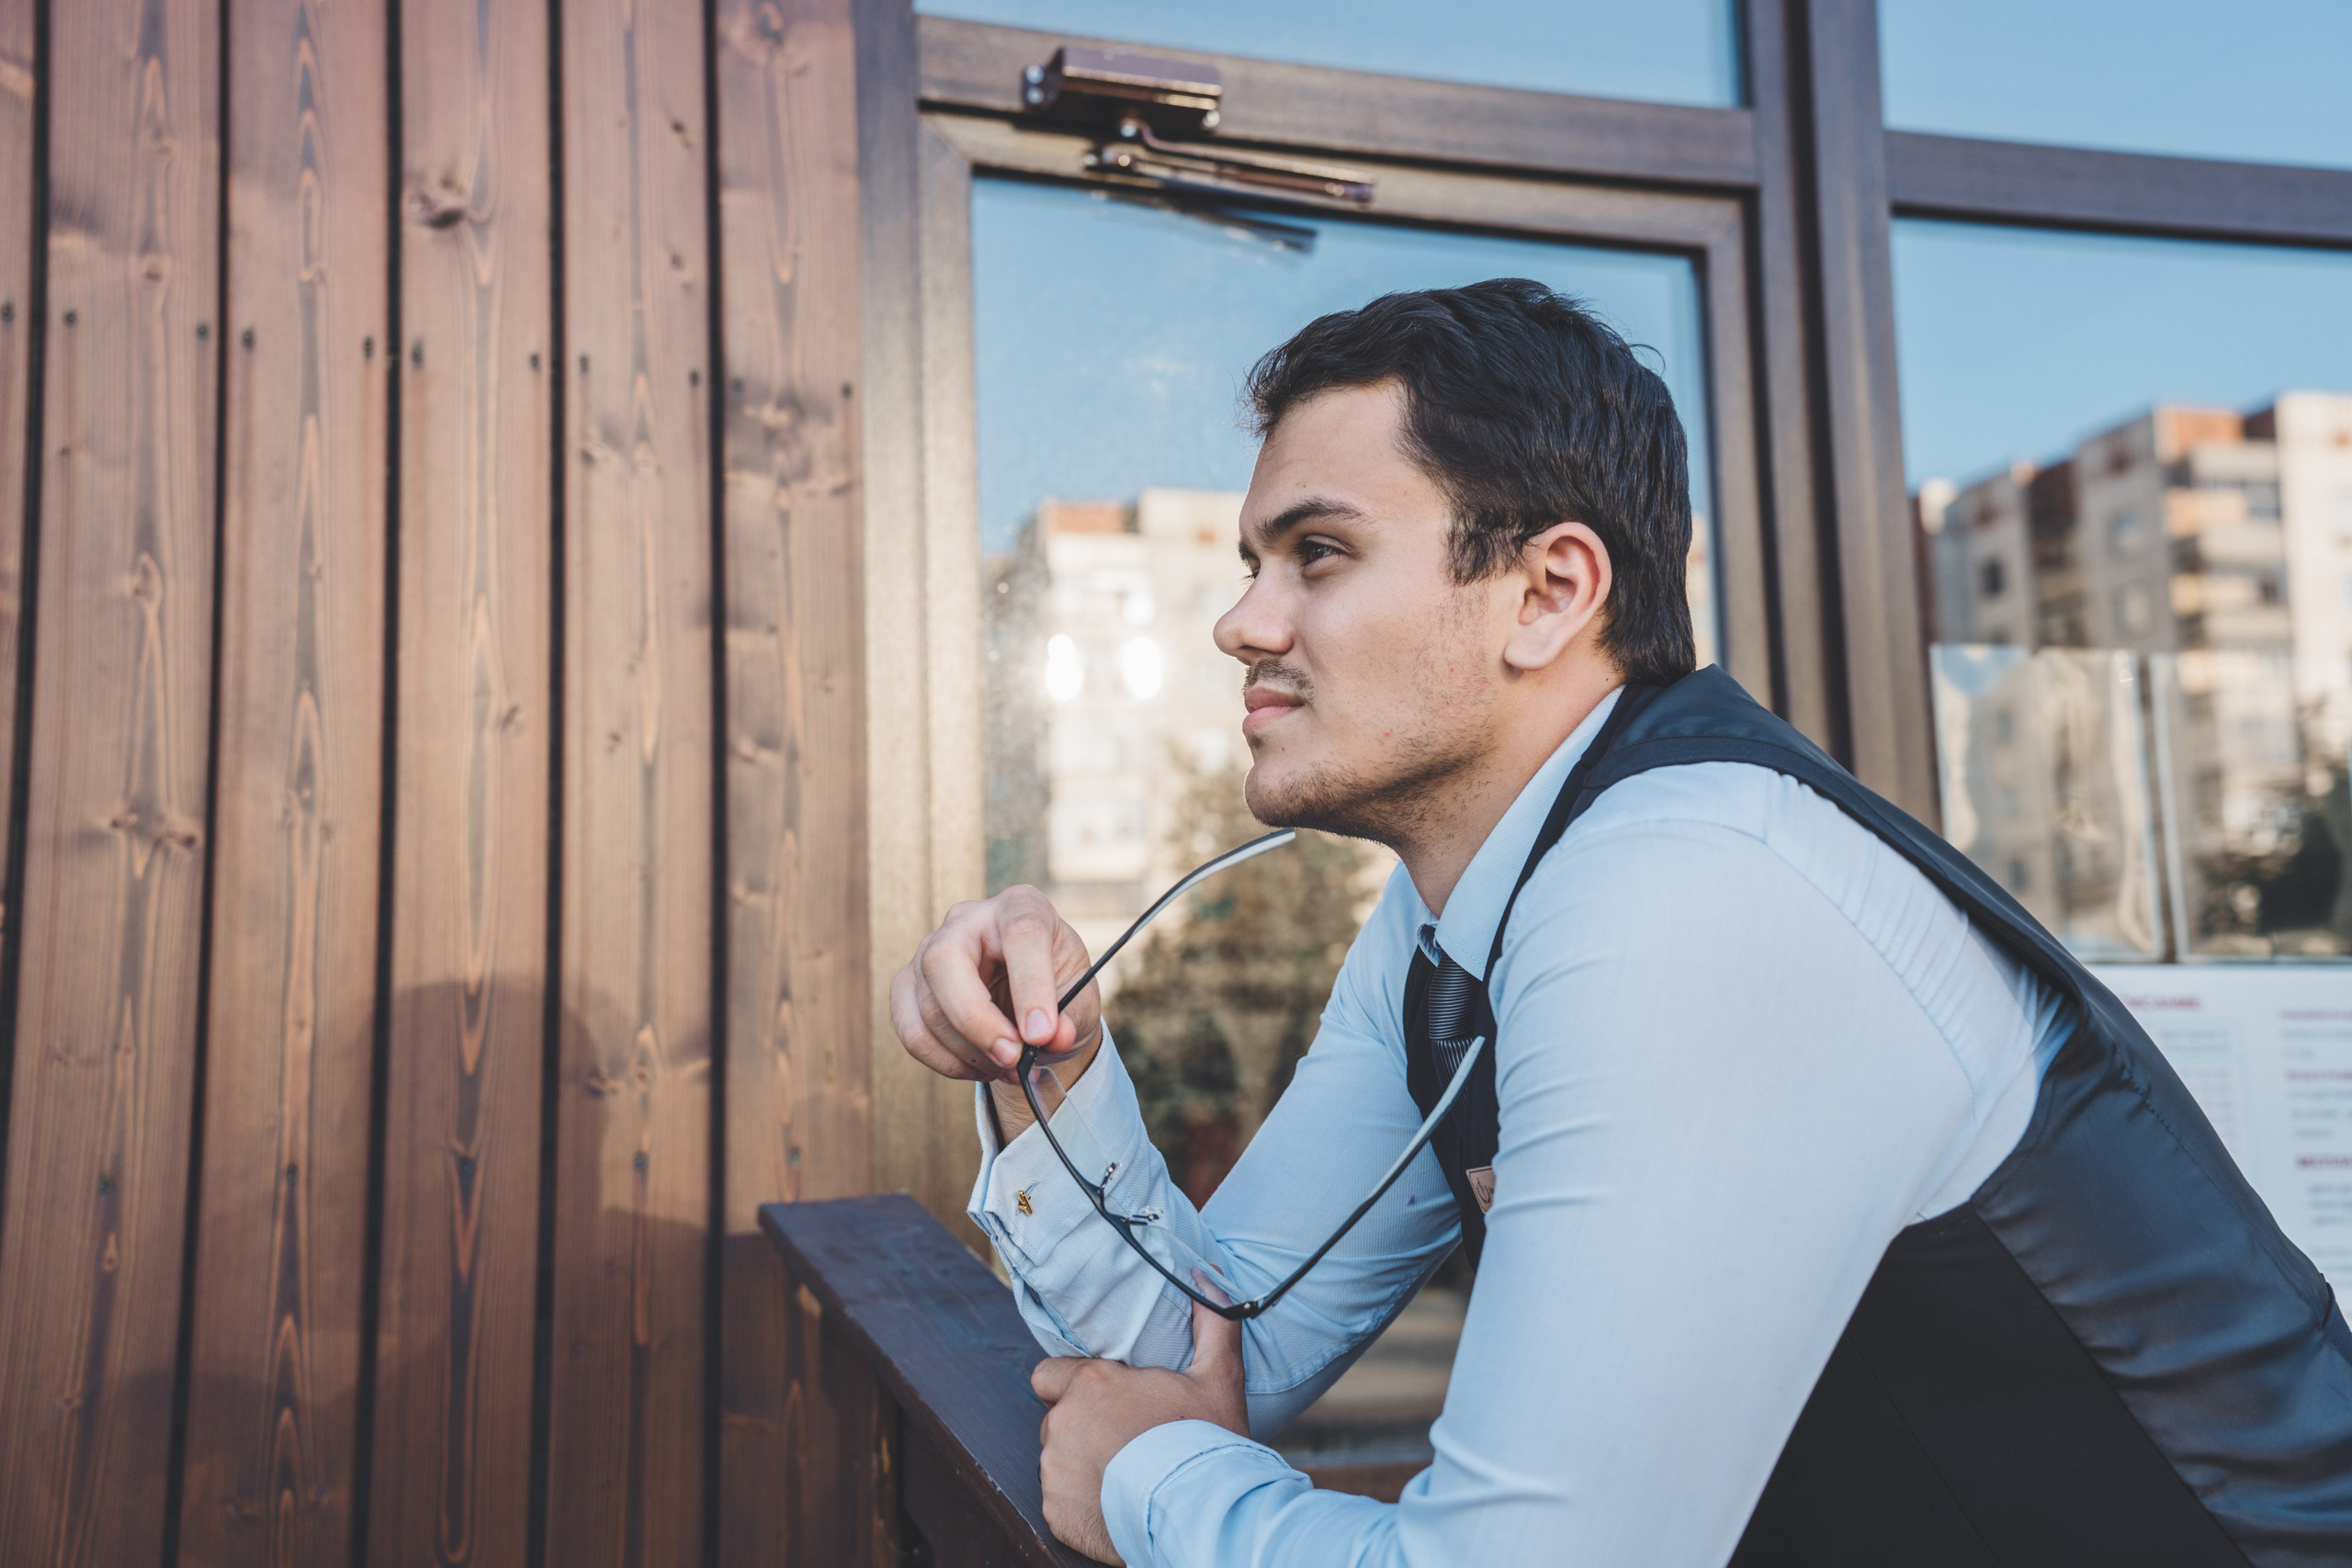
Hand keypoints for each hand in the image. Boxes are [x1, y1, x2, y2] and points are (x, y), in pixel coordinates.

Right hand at [888, 885, 1104, 1132]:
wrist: (1031, 1003)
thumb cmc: (1058, 990)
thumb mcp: (1080, 1002)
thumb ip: (1071, 1018)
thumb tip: (1052, 1037)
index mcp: (1021, 907)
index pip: (1020, 932)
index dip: (1031, 986)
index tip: (1041, 1034)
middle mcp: (969, 919)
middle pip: (946, 958)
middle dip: (977, 1021)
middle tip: (1013, 1059)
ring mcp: (929, 949)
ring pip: (928, 1005)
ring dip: (970, 1051)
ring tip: (1009, 1067)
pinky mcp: (909, 985)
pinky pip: (911, 1030)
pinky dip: (945, 1062)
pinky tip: (979, 1066)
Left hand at [1032, 1300, 1249, 1563]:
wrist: (1201, 1513)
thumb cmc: (1208, 1441)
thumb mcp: (1219, 1376)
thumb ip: (1211, 1321)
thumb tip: (1205, 1275)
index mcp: (1092, 1384)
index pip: (1049, 1375)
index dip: (1072, 1386)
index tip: (1103, 1401)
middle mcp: (1063, 1423)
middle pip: (1057, 1420)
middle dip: (1082, 1428)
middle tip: (1125, 1442)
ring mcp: (1055, 1470)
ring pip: (1057, 1461)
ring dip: (1082, 1465)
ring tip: (1125, 1476)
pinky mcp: (1055, 1511)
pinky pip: (1059, 1501)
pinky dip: (1081, 1503)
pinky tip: (1116, 1503)